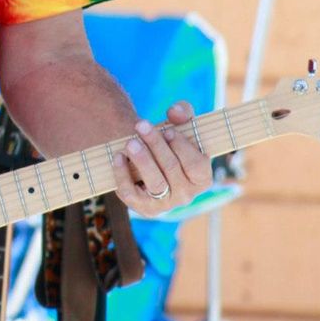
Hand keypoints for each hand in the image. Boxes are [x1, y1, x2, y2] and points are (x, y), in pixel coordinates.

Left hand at [112, 100, 212, 216]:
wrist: (148, 161)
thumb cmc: (169, 143)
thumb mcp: (180, 125)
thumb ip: (183, 113)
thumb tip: (175, 112)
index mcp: (202, 178)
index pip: (195, 165)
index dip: (182, 147)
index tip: (168, 130)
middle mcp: (187, 195)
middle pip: (171, 168)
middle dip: (155, 145)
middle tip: (141, 125)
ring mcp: (165, 205)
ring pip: (155, 183)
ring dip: (142, 160)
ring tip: (131, 142)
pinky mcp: (143, 208)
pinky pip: (132, 194)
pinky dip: (123, 175)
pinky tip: (118, 156)